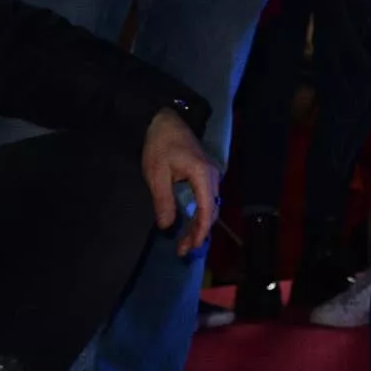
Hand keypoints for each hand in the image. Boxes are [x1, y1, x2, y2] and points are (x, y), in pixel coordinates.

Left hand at [140, 108, 220, 255]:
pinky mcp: (205, 173)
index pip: (206, 209)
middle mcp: (213, 176)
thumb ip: (163, 201)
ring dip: (199, 224)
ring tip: (185, 241)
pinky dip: (199, 213)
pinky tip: (189, 223)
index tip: (190, 247)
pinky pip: (206, 198)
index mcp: (203, 175)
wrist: (166, 120)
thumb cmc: (160, 145)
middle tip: (183, 250)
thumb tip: (167, 226)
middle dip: (199, 232)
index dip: (200, 231)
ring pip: (209, 205)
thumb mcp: (156, 174)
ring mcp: (211, 174)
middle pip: (211, 210)